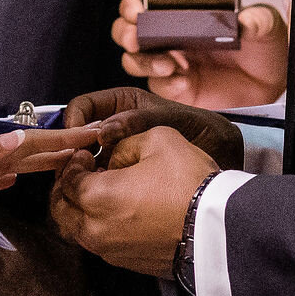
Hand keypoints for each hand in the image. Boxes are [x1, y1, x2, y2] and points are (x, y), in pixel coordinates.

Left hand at [0, 125, 99, 261]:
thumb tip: (12, 140)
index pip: (24, 145)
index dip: (56, 141)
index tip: (87, 135)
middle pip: (20, 151)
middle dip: (53, 147)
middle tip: (86, 143)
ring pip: (7, 164)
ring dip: (34, 160)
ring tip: (59, 158)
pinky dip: (4, 177)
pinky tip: (10, 180)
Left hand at [50, 126, 219, 277]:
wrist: (218, 229)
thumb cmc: (190, 182)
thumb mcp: (158, 139)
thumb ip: (124, 142)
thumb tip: (111, 156)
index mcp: (96, 198)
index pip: (67, 180)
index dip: (73, 163)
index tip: (85, 154)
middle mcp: (95, 229)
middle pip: (61, 210)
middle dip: (66, 189)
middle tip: (82, 173)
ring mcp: (110, 250)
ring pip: (77, 230)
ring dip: (80, 210)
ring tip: (102, 192)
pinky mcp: (127, 263)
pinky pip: (100, 243)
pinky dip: (100, 226)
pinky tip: (121, 211)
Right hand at [64, 86, 243, 170]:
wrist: (221, 154)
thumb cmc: (198, 127)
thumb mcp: (167, 119)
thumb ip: (136, 121)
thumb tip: (102, 132)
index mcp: (120, 102)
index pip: (82, 106)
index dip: (73, 122)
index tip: (75, 142)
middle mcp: (114, 125)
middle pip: (78, 134)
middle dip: (75, 150)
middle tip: (77, 168)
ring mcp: (117, 148)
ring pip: (87, 158)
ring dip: (86, 170)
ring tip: (91, 183)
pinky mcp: (123, 171)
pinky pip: (103, 175)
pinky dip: (101, 184)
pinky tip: (106, 192)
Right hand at [112, 0, 287, 109]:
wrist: (271, 81)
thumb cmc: (262, 45)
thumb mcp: (266, 25)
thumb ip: (258, 19)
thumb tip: (246, 19)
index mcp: (183, 11)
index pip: (144, 0)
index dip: (133, 2)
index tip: (138, 7)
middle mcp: (169, 35)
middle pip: (126, 31)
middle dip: (126, 32)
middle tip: (139, 38)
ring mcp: (169, 62)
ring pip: (133, 60)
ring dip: (143, 61)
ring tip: (170, 64)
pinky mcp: (176, 88)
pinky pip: (158, 86)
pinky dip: (166, 83)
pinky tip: (184, 81)